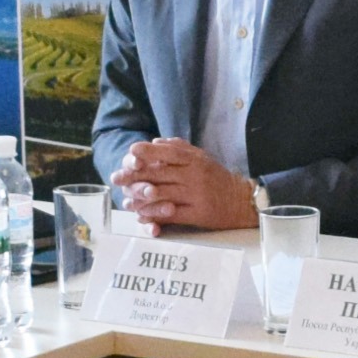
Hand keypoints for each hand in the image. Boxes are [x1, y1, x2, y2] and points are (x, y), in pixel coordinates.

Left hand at [116, 140, 259, 232]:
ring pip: (163, 195)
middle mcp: (195, 176)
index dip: (150, 152)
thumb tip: (155, 141)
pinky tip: (142, 216)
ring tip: (126, 200)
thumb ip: (180, 148)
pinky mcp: (198, 215)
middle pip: (161, 174)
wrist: (241, 201)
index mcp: (195, 160)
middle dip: (136, 176)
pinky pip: (171, 215)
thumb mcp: (201, 157)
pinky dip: (154, 215)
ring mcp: (197, 196)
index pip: (170, 153)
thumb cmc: (216, 178)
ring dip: (141, 198)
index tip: (131, 151)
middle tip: (117, 178)